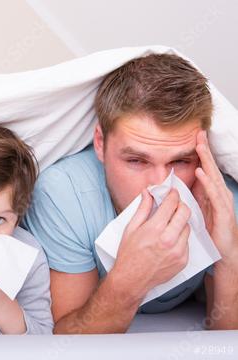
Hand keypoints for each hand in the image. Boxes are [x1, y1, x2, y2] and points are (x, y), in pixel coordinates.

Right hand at [112, 189, 190, 300]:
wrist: (131, 279)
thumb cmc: (128, 254)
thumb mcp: (130, 228)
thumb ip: (142, 209)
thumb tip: (148, 193)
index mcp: (155, 229)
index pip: (171, 204)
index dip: (172, 195)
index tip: (171, 193)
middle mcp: (169, 239)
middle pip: (185, 213)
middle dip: (180, 206)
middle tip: (173, 206)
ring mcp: (178, 251)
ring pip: (187, 227)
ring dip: (180, 223)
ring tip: (169, 225)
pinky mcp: (183, 260)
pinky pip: (187, 243)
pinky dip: (180, 238)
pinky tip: (169, 240)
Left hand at [192, 130, 237, 265]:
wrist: (224, 252)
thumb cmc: (209, 231)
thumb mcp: (195, 210)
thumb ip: (187, 197)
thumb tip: (171, 186)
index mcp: (211, 193)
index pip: (206, 168)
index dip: (201, 153)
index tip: (194, 137)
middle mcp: (218, 194)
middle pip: (211, 168)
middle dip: (205, 151)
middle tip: (199, 134)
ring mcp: (222, 202)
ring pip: (214, 177)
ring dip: (207, 161)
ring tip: (200, 147)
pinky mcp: (223, 213)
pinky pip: (214, 195)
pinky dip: (207, 182)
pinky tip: (201, 172)